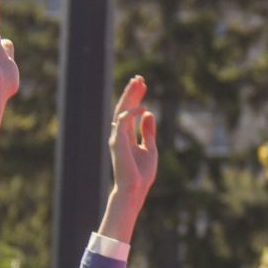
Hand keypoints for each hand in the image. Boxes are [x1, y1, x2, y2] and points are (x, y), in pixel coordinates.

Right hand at [96, 76, 157, 244]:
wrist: (135, 190)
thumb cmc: (141, 174)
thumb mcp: (150, 148)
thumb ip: (148, 132)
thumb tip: (149, 113)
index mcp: (127, 137)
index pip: (130, 112)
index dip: (136, 97)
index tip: (144, 85)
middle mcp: (119, 135)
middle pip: (124, 107)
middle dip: (132, 92)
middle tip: (140, 78)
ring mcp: (117, 137)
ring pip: (121, 110)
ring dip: (130, 95)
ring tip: (138, 82)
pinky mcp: (118, 141)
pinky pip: (123, 121)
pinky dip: (132, 112)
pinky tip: (143, 107)